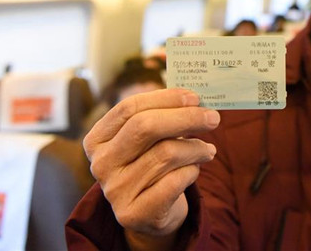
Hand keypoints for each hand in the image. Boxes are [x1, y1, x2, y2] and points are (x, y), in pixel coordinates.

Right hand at [83, 89, 219, 241]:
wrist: (151, 212)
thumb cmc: (153, 164)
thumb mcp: (150, 139)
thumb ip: (164, 116)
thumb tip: (195, 100)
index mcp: (97, 139)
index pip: (129, 108)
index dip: (165, 99)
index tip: (194, 97)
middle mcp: (101, 164)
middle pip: (145, 127)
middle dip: (186, 118)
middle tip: (213, 118)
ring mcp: (114, 191)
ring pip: (166, 153)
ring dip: (196, 148)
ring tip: (208, 149)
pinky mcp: (133, 213)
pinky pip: (174, 181)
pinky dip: (192, 171)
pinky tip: (194, 170)